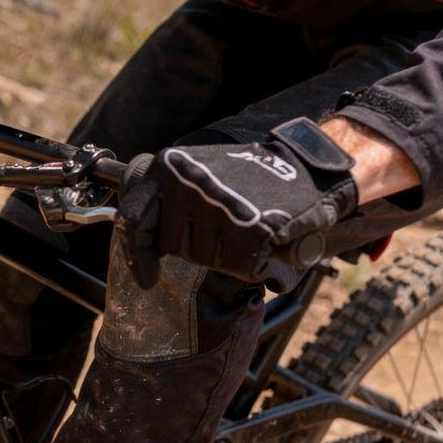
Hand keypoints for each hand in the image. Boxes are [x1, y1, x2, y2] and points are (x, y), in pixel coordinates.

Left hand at [117, 118, 358, 285]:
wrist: (307, 164)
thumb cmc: (251, 174)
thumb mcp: (198, 170)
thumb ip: (170, 198)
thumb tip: (142, 243)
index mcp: (169, 167)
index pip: (135, 219)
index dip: (138, 255)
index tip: (147, 279)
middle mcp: (187, 184)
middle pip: (174, 245)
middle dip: (197, 245)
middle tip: (226, 224)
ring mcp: (216, 206)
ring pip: (206, 259)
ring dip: (227, 253)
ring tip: (247, 225)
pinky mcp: (248, 228)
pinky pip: (240, 267)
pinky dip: (255, 263)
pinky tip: (265, 240)